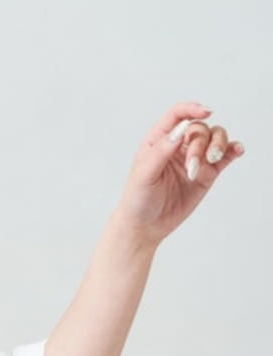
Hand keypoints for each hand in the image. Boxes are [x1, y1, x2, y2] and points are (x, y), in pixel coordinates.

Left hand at [112, 100, 244, 248]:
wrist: (145, 226)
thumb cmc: (138, 199)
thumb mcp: (143, 174)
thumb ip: (161, 151)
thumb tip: (181, 130)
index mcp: (159, 141)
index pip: (178, 115)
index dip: (192, 109)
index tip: (206, 113)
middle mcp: (178, 145)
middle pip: (200, 128)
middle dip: (201, 143)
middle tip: (192, 166)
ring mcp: (195, 158)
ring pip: (216, 137)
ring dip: (218, 145)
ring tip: (211, 161)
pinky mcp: (207, 173)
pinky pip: (225, 156)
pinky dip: (233, 150)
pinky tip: (236, 151)